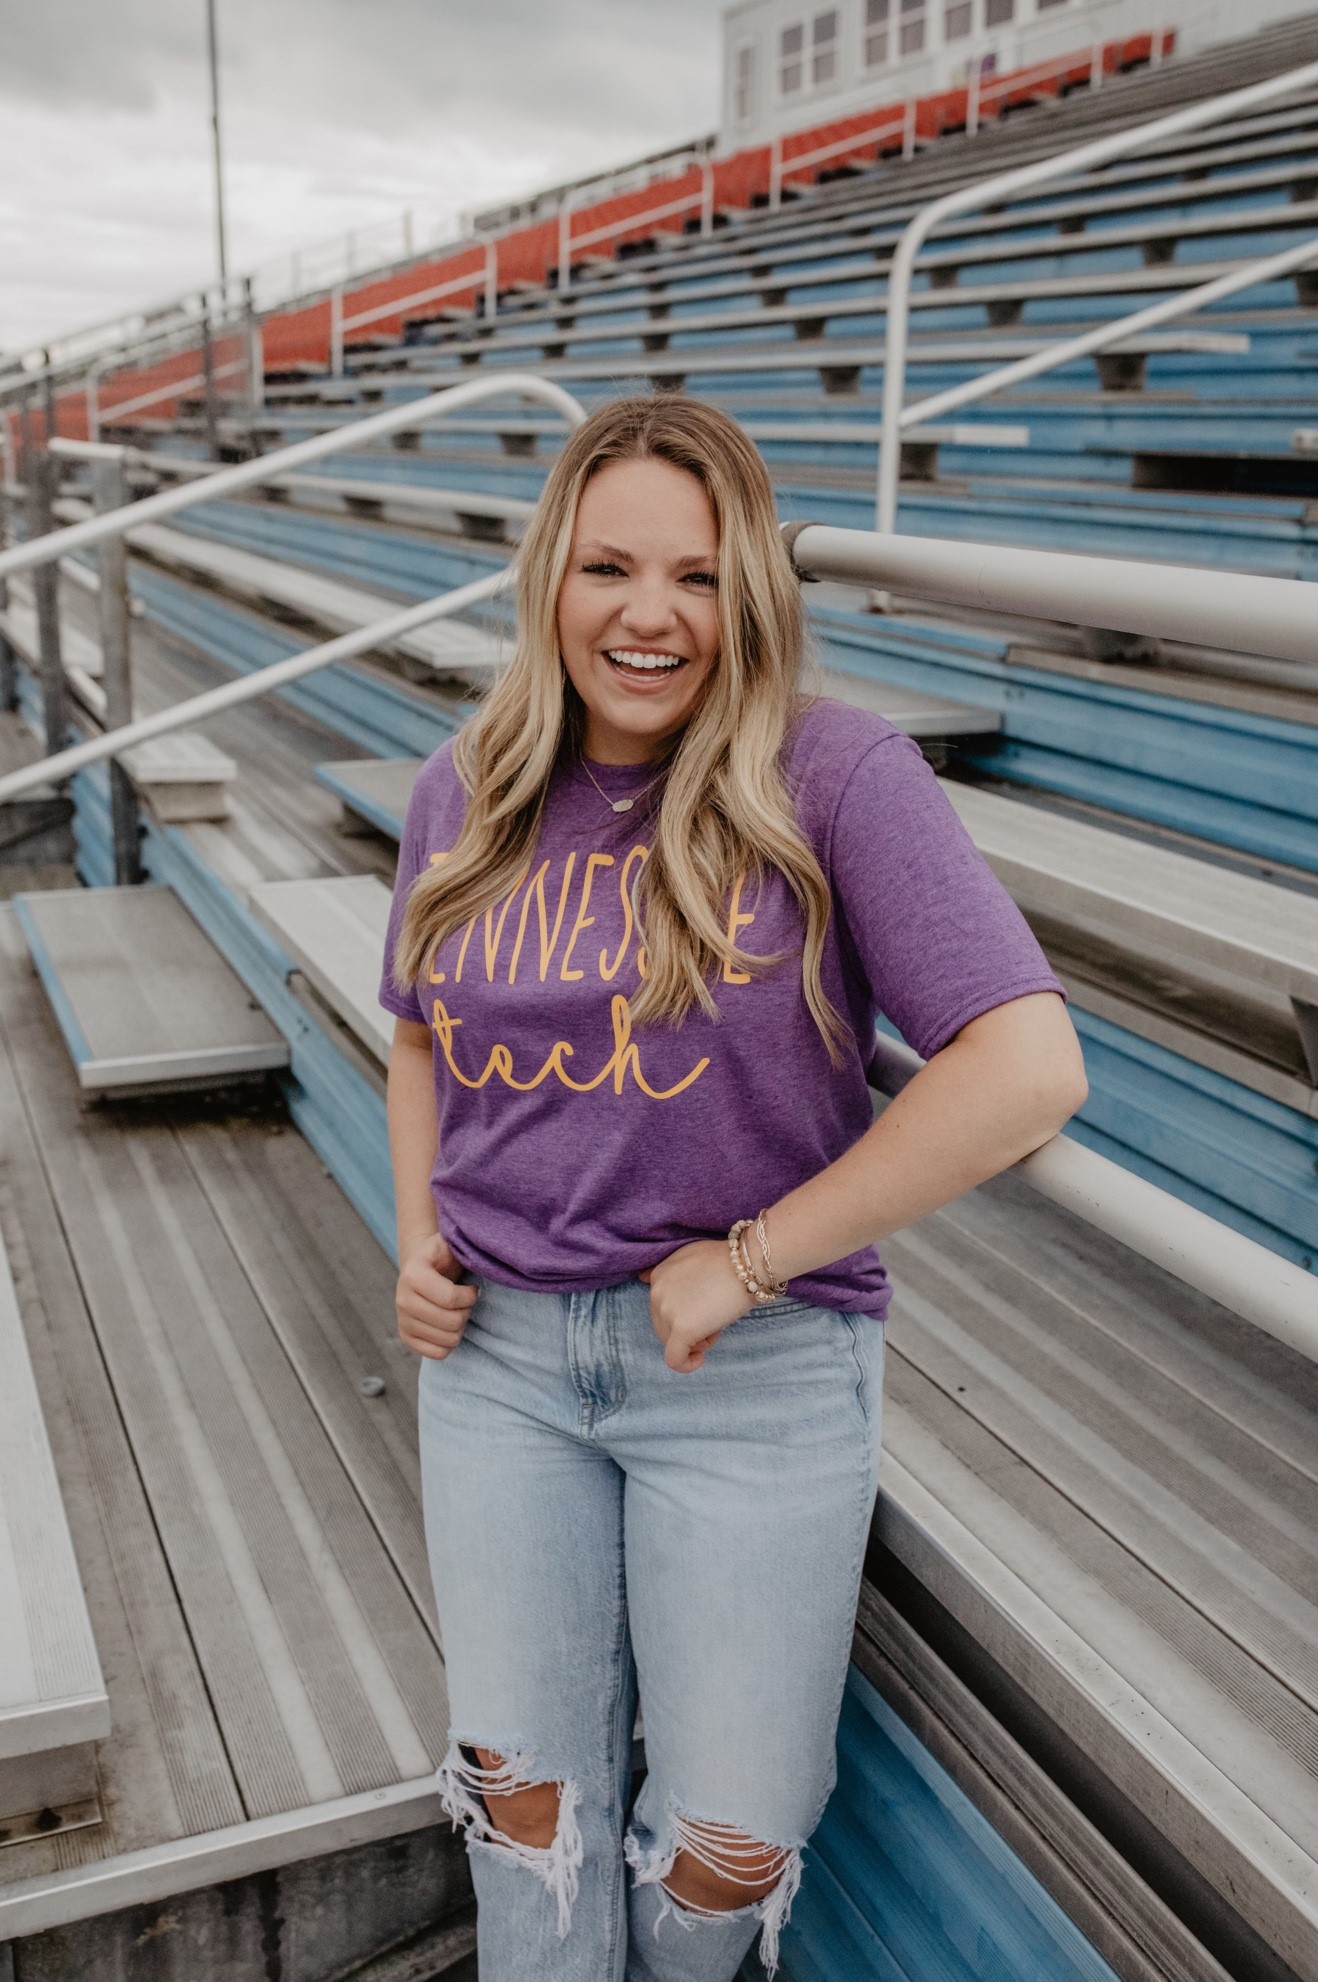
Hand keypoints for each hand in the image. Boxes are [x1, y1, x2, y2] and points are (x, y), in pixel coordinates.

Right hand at [396, 1231, 476, 1359]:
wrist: (422, 1267)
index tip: (473, 1288)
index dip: (470, 1296)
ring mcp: (402, 1320)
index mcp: (413, 1273)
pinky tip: (449, 1326)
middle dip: (467, 1311)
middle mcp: (402, 1299)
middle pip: (452, 1322)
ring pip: (448, 1340)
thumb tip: (480, 1248)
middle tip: (466, 1301)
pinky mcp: (406, 1337)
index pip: (451, 1298)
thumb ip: (462, 1243)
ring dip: (460, 1326)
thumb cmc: (443, 1255)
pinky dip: (450, 1343)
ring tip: (457, 1311)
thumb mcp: (451, 1242)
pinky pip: (438, 1354)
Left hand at [639, 1239, 752, 1372]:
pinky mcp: (682, 1329)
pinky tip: (700, 1360)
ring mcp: (667, 1311)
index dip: (683, 1312)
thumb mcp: (691, 1255)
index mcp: (659, 1276)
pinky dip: (686, 1365)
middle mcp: (656, 1292)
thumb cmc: (729, 1261)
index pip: (662, 1308)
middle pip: (664, 1326)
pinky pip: (675, 1359)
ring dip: (694, 1341)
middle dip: (688, 1328)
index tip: (704, 1307)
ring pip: (671, 1342)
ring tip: (715, 1328)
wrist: (748, 1264)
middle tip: (714, 1318)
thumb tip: (642, 1278)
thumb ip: (670, 1270)